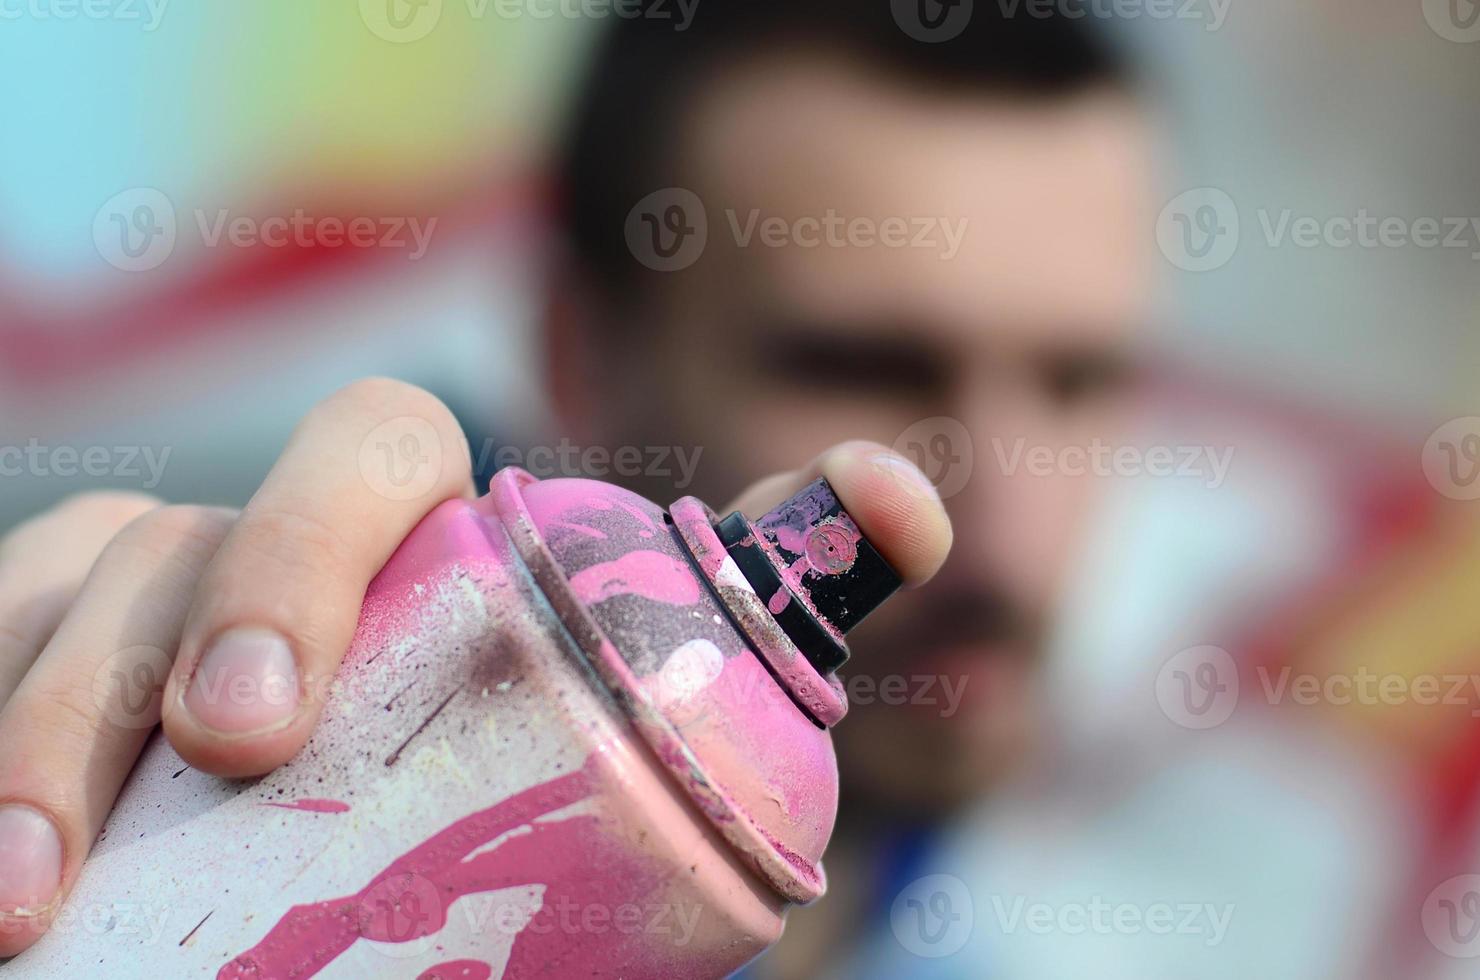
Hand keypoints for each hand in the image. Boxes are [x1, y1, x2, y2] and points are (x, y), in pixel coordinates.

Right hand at [0, 379, 949, 955]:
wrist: (426, 858)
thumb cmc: (541, 743)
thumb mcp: (653, 676)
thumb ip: (776, 588)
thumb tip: (912, 490)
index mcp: (405, 521)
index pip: (357, 458)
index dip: (305, 546)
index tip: (266, 723)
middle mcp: (257, 538)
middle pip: (176, 542)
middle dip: (150, 650)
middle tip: (192, 785)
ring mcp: (135, 600)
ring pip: (55, 608)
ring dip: (25, 734)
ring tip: (24, 898)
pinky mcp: (40, 663)